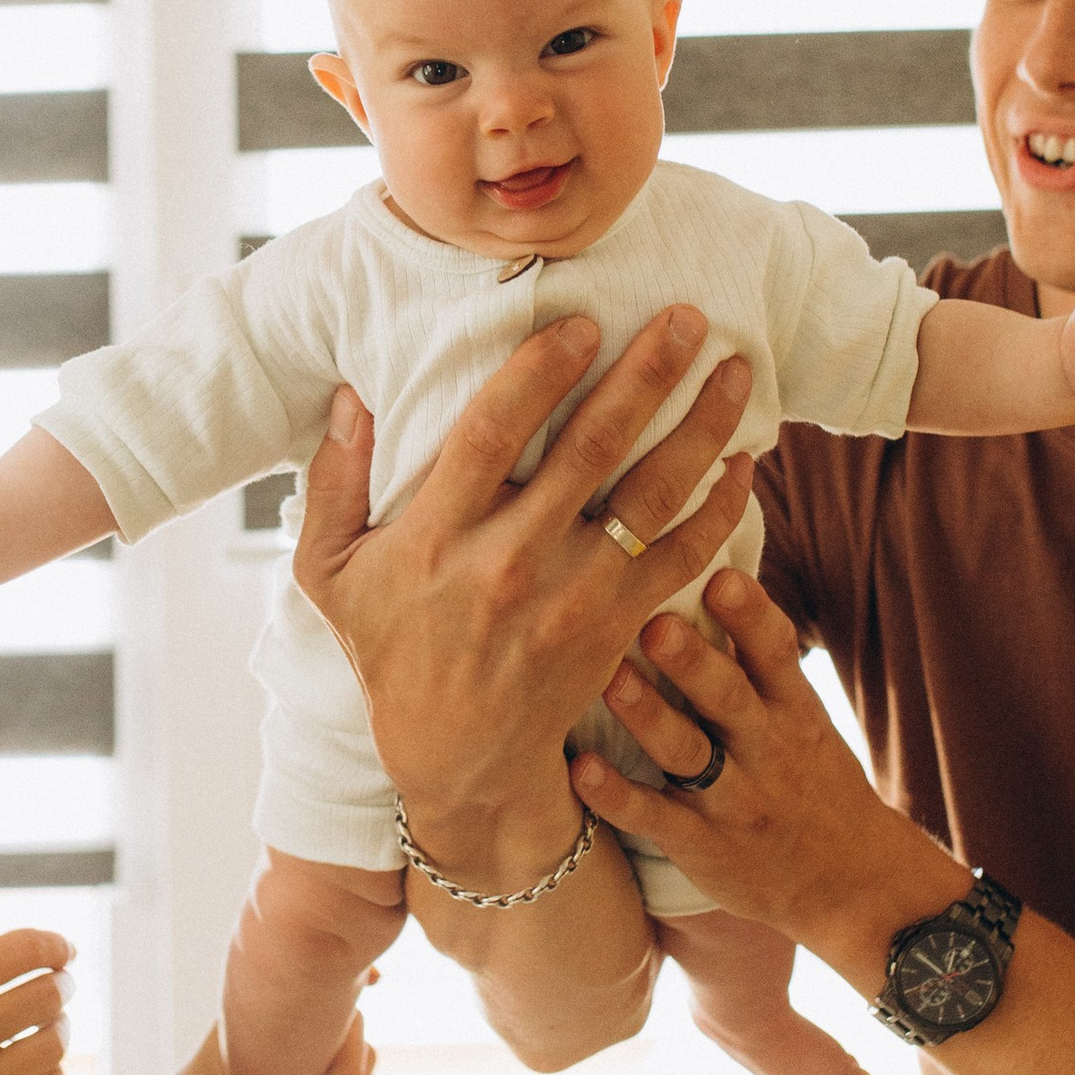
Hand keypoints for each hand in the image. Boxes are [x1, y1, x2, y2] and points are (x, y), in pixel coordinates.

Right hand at [0, 927, 70, 1074]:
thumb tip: (48, 948)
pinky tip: (38, 1073)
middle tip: (58, 989)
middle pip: (48, 996)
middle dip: (60, 986)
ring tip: (47, 1029)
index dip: (56, 946)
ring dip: (59, 1032)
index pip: (24, 950)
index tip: (63, 953)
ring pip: (53, 1047)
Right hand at [293, 307, 757, 852]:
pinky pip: (682, 560)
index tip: (580, 322)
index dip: (538, 372)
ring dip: (701, 428)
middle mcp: (509, 564)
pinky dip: (720, 510)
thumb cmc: (391, 648)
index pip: (490, 434)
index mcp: (437, 538)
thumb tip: (348, 396)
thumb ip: (332, 483)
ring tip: (735, 370)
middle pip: (590, 451)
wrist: (457, 756)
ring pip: (652, 499)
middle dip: (645, 375)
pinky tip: (744, 461)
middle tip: (688, 317)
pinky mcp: (617, 629)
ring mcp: (571, 599)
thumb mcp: (329, 573)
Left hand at [573, 571, 963, 977]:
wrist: (845, 880)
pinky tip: (581, 770)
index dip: (751, 616)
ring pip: (688, 754)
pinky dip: (617, 795)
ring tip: (609, 681)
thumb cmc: (810, 779)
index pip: (777, 653)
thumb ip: (756, 656)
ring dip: (648, 717)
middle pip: (729, 699)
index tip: (722, 577)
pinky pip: (654, 818)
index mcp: (792, 709)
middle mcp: (765, 749)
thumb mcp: (801, 715)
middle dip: (694, 662)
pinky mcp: (699, 843)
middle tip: (655, 623)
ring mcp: (732, 799)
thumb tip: (708, 566)